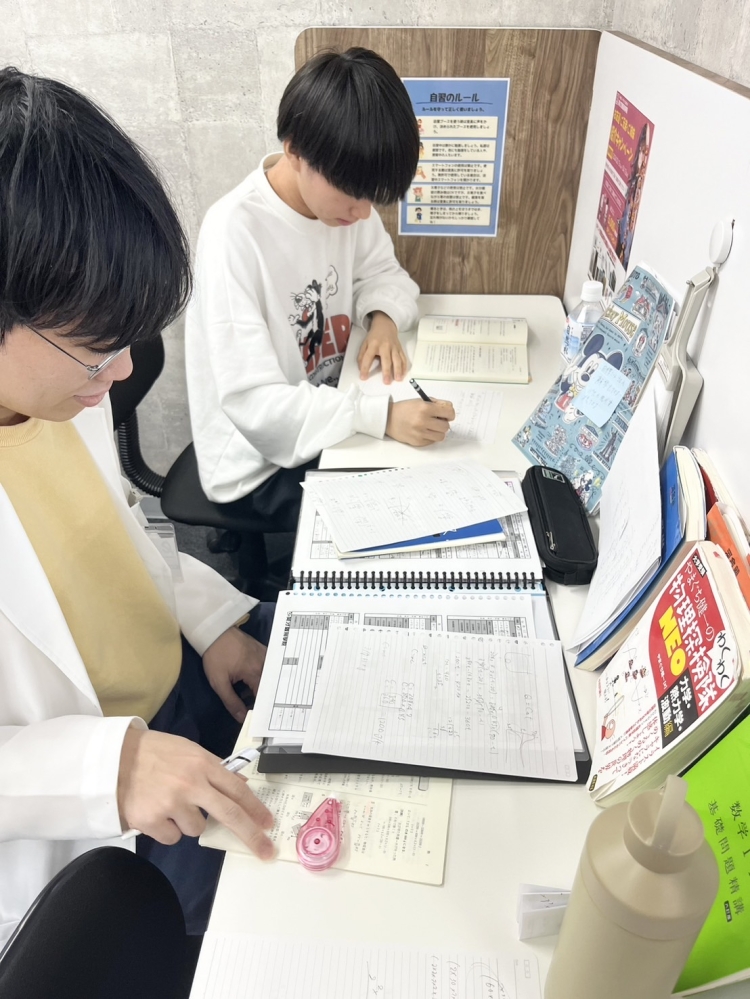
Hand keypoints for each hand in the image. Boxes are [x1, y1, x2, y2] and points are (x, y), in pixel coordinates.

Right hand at [117, 728, 274, 857]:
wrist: (113, 759)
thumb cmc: (155, 753)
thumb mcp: (189, 751)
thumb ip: (214, 768)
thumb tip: (240, 785)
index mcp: (203, 764)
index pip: (238, 789)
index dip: (256, 808)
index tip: (269, 823)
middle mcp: (191, 784)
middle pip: (230, 814)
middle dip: (251, 835)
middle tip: (266, 850)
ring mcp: (172, 804)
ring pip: (196, 828)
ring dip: (188, 821)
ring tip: (171, 803)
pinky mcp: (152, 821)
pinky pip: (172, 837)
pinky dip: (167, 829)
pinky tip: (157, 812)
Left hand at [203, 626, 266, 722]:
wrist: (214, 631)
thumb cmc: (215, 657)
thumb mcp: (219, 682)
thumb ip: (231, 701)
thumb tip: (242, 718)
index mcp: (255, 672)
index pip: (265, 696)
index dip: (262, 708)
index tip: (258, 716)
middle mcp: (265, 664)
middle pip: (271, 686)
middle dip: (265, 698)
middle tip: (259, 708)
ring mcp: (266, 655)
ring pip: (271, 676)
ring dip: (266, 686)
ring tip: (258, 696)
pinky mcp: (264, 649)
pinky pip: (270, 666)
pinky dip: (266, 675)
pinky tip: (259, 680)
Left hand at [357, 311, 407, 383]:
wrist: (385, 325)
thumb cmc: (374, 337)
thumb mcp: (365, 343)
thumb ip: (362, 356)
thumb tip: (361, 368)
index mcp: (373, 344)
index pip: (368, 357)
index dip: (365, 368)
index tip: (363, 378)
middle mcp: (385, 346)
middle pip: (386, 359)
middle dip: (386, 371)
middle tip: (387, 382)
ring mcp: (394, 347)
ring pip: (397, 359)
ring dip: (398, 370)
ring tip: (398, 379)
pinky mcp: (400, 349)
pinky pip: (403, 358)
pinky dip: (404, 366)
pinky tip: (404, 374)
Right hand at [386, 398, 455, 446]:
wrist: (389, 418)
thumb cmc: (405, 409)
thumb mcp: (420, 401)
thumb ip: (436, 404)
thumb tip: (450, 410)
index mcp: (425, 408)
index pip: (449, 412)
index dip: (450, 413)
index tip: (448, 414)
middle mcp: (423, 421)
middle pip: (446, 426)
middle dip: (443, 423)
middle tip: (437, 421)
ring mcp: (420, 433)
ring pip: (441, 436)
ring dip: (438, 431)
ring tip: (431, 427)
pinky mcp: (417, 442)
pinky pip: (432, 441)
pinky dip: (430, 437)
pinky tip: (423, 431)